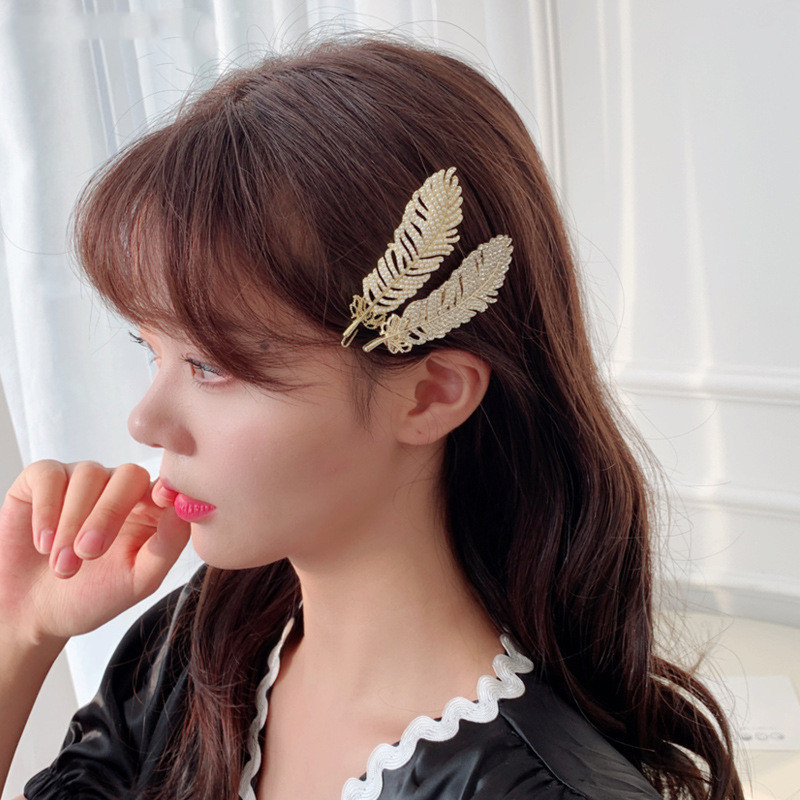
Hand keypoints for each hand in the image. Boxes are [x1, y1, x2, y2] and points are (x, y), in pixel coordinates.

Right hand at [0, 460, 189, 645]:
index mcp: (149, 508)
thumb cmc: (93, 595)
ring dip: (73, 522)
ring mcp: (81, 480)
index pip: (165, 485)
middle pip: (128, 475)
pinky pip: (49, 475)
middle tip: (88, 552)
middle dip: (108, 513)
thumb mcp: (138, 580)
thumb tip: (185, 510)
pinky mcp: (43, 479)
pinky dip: (46, 508)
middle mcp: (118, 488)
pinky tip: (43, 543)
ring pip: (88, 474)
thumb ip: (168, 545)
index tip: (159, 502)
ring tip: (63, 565)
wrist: (36, 611)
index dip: (165, 489)